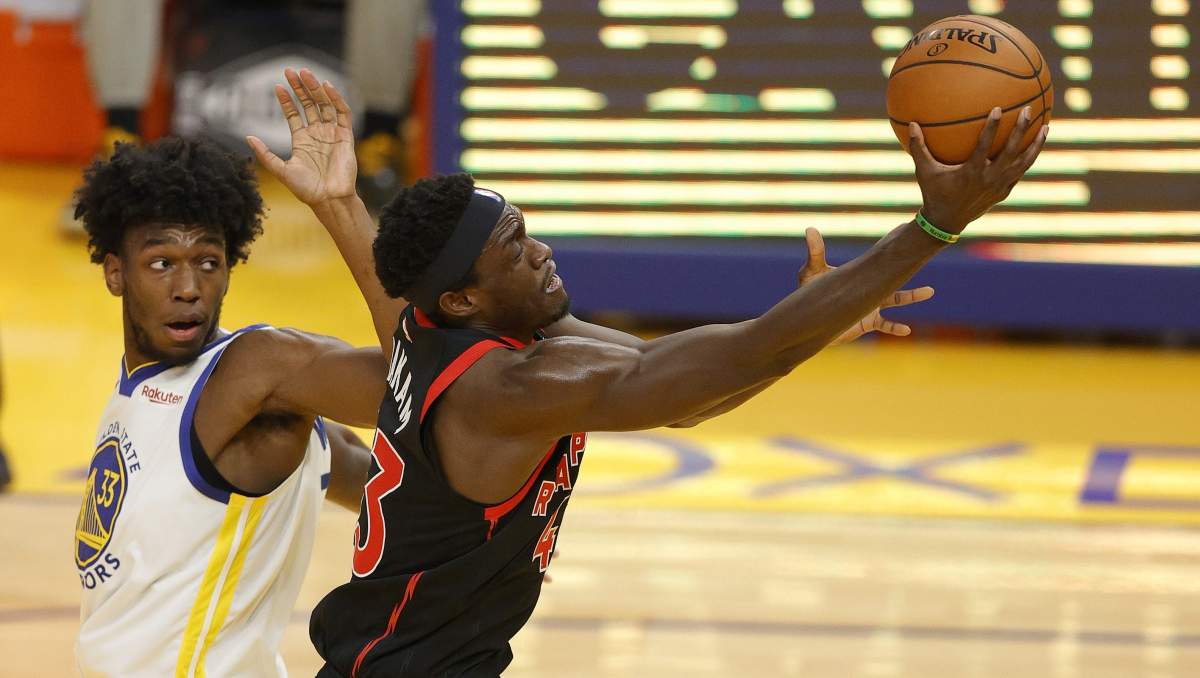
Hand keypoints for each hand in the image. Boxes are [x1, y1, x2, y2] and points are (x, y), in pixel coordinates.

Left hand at [246, 68, 357, 205]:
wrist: (329, 199)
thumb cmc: (306, 189)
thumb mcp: (280, 170)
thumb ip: (265, 154)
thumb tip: (247, 137)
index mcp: (302, 140)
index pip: (294, 114)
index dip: (286, 100)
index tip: (277, 86)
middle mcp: (318, 134)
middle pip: (309, 104)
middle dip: (301, 87)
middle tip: (291, 70)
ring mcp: (332, 134)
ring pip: (324, 105)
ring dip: (316, 89)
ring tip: (305, 73)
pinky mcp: (346, 136)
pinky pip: (342, 113)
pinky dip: (336, 99)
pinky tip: (326, 87)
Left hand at [799, 227, 933, 344]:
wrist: (810, 319)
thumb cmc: (811, 293)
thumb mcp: (812, 272)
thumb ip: (814, 252)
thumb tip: (810, 229)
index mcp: (861, 275)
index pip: (880, 263)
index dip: (892, 254)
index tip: (906, 242)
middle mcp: (870, 289)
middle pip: (894, 278)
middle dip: (908, 264)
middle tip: (926, 253)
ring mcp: (870, 306)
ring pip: (896, 300)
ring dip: (911, 296)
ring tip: (929, 291)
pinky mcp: (867, 323)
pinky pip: (885, 325)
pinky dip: (896, 328)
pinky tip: (906, 330)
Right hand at [911, 106, 1048, 233]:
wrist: (945, 222)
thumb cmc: (933, 193)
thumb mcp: (924, 171)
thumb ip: (918, 147)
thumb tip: (911, 124)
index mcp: (971, 171)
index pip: (985, 145)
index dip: (992, 127)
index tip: (998, 108)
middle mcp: (989, 178)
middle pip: (1011, 151)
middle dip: (1021, 129)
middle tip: (1028, 110)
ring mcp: (1000, 186)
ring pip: (1024, 163)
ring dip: (1036, 145)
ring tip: (1046, 127)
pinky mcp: (1004, 192)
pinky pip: (1020, 172)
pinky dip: (1028, 159)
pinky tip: (1034, 146)